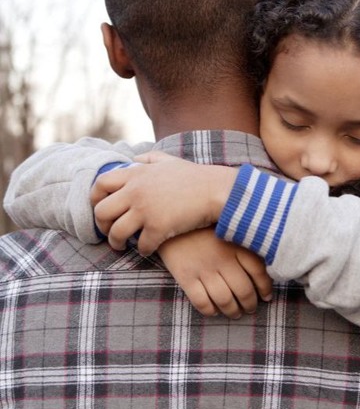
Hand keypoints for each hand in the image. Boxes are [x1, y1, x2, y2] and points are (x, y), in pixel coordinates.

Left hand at [90, 152, 236, 254]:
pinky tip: (147, 249)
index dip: (95, 199)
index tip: (101, 209)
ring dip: (116, 243)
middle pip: (102, 211)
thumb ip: (149, 158)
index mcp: (137, 174)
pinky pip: (141, 246)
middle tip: (109, 232)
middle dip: (101, 225)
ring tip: (121, 246)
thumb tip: (135, 158)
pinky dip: (142, 250)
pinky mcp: (158, 228)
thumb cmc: (195, 176)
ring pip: (116, 233)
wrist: (216, 190)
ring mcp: (146, 210)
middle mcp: (136, 191)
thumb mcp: (169, 160)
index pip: (100, 184)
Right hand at [158, 228, 272, 318]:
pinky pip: (202, 302)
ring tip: (236, 313)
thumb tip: (264, 261)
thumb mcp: (226, 227)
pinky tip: (215, 311)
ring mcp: (203, 269)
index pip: (258, 271)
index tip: (266, 296)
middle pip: (244, 290)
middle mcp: (222, 258)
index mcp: (235, 244)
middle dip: (250, 304)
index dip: (265, 287)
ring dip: (233, 311)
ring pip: (225, 300)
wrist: (170, 219)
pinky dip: (211, 311)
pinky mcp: (185, 277)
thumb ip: (243, 240)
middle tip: (251, 308)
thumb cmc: (202, 223)